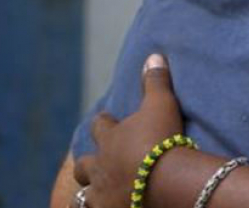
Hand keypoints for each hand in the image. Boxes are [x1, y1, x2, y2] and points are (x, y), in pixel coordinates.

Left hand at [75, 54, 184, 207]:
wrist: (163, 180)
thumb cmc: (161, 138)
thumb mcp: (161, 104)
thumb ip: (156, 82)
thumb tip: (154, 55)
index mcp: (110, 138)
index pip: (100, 126)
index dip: (103, 122)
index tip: (105, 119)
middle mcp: (99, 166)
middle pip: (84, 165)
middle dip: (88, 162)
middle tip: (95, 162)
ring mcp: (102, 193)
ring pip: (84, 196)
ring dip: (89, 193)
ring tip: (95, 194)